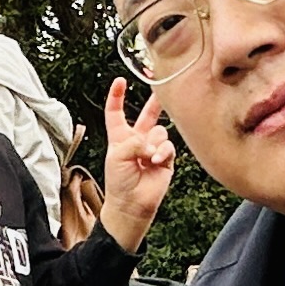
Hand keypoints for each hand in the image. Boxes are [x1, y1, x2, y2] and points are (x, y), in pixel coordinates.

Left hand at [97, 81, 178, 249]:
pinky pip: (168, 146)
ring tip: (147, 158)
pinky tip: (156, 161)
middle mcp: (137, 140)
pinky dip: (162, 152)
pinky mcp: (166, 159)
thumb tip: (153, 143)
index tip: (119, 81)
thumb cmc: (118, 182)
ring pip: (159, 132)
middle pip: (147, 115)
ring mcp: (153, 149)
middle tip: (163, 88)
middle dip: (155, 102)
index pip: (116, 112)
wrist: (131, 204)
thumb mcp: (117, 155)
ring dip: (153, 144)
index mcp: (119, 136)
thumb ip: (134, 141)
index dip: (117, 96)